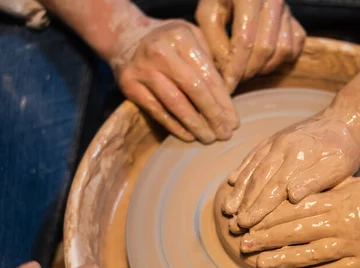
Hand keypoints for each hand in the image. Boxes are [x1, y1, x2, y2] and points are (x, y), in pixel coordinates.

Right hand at [111, 19, 238, 142]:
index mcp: (181, 36)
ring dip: (195, 125)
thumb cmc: (170, 41)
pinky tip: (189, 136)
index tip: (234, 121)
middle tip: (225, 134)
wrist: (125, 37)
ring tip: (209, 138)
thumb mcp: (193, 37)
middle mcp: (160, 51)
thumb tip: (229, 95)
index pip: (208, 75)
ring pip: (174, 103)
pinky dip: (174, 126)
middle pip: (194, 89)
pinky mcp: (129, 86)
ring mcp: (142, 69)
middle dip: (213, 115)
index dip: (223, 101)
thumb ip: (210, 60)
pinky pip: (156, 111)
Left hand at [196, 0, 305, 90]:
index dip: (236, 67)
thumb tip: (226, 70)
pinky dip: (281, 59)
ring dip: (265, 67)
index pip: (245, 40)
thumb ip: (213, 39)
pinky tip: (264, 59)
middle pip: (266, 48)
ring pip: (283, 50)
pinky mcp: (295, 18)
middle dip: (249, 71)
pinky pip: (295, 46)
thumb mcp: (208, 11)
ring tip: (247, 69)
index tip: (227, 85)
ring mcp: (288, 9)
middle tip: (235, 78)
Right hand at [223, 111, 359, 229]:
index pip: (275, 187)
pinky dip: (242, 169)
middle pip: (258, 180)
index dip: (259, 208)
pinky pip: (253, 155)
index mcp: (299, 156)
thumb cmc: (346, 148)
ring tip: (228, 208)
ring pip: (252, 168)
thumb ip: (316, 180)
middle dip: (244, 204)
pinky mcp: (273, 139)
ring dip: (239, 190)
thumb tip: (291, 196)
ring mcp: (275, 141)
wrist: (344, 117)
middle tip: (234, 224)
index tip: (247, 224)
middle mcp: (282, 147)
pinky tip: (233, 181)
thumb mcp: (341, 165)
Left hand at [240, 178, 359, 267]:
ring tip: (261, 264)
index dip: (268, 219)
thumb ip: (325, 188)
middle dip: (266, 240)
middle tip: (244, 245)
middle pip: (294, 233)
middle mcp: (336, 224)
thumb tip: (296, 190)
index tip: (249, 223)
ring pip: (309, 254)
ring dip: (282, 260)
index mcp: (333, 202)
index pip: (293, 211)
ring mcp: (349, 246)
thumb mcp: (352, 182)